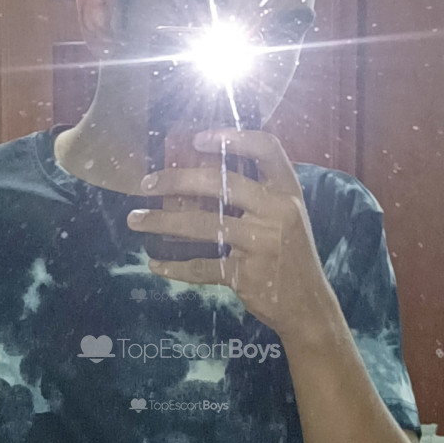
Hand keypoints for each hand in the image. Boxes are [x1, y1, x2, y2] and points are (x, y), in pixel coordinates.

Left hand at [127, 128, 337, 342]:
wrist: (308, 305)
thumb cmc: (290, 255)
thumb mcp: (287, 217)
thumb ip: (258, 196)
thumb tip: (203, 175)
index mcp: (288, 192)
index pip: (267, 148)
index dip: (233, 137)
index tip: (198, 138)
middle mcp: (278, 212)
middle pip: (220, 182)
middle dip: (175, 179)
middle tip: (146, 184)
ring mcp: (262, 244)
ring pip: (202, 224)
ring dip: (161, 222)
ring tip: (135, 219)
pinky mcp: (246, 274)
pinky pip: (201, 267)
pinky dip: (175, 267)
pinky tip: (156, 264)